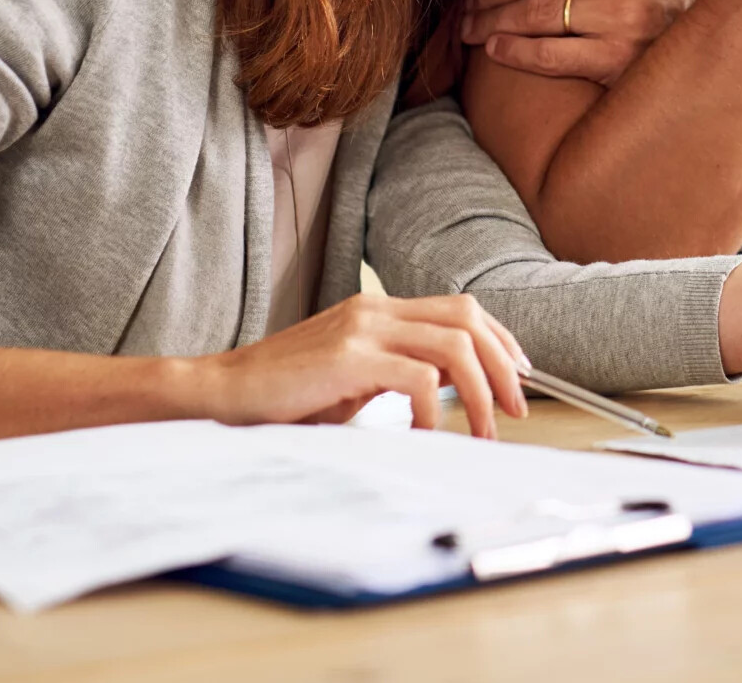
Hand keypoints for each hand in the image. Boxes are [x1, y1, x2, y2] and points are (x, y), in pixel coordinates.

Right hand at [198, 293, 529, 437]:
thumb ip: (399, 372)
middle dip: (503, 363)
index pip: (461, 308)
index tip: (518, 375)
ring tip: (485, 429)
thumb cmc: (285, 395)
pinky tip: (427, 433)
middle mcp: (376, 309)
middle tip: (516, 406)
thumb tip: (452, 387)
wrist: (223, 393)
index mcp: (380, 309)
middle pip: (468, 318)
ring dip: (480, 389)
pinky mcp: (348, 357)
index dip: (499, 339)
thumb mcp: (354, 378)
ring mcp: (362, 328)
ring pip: (453, 344)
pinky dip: (433, 408)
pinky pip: (416, 377)